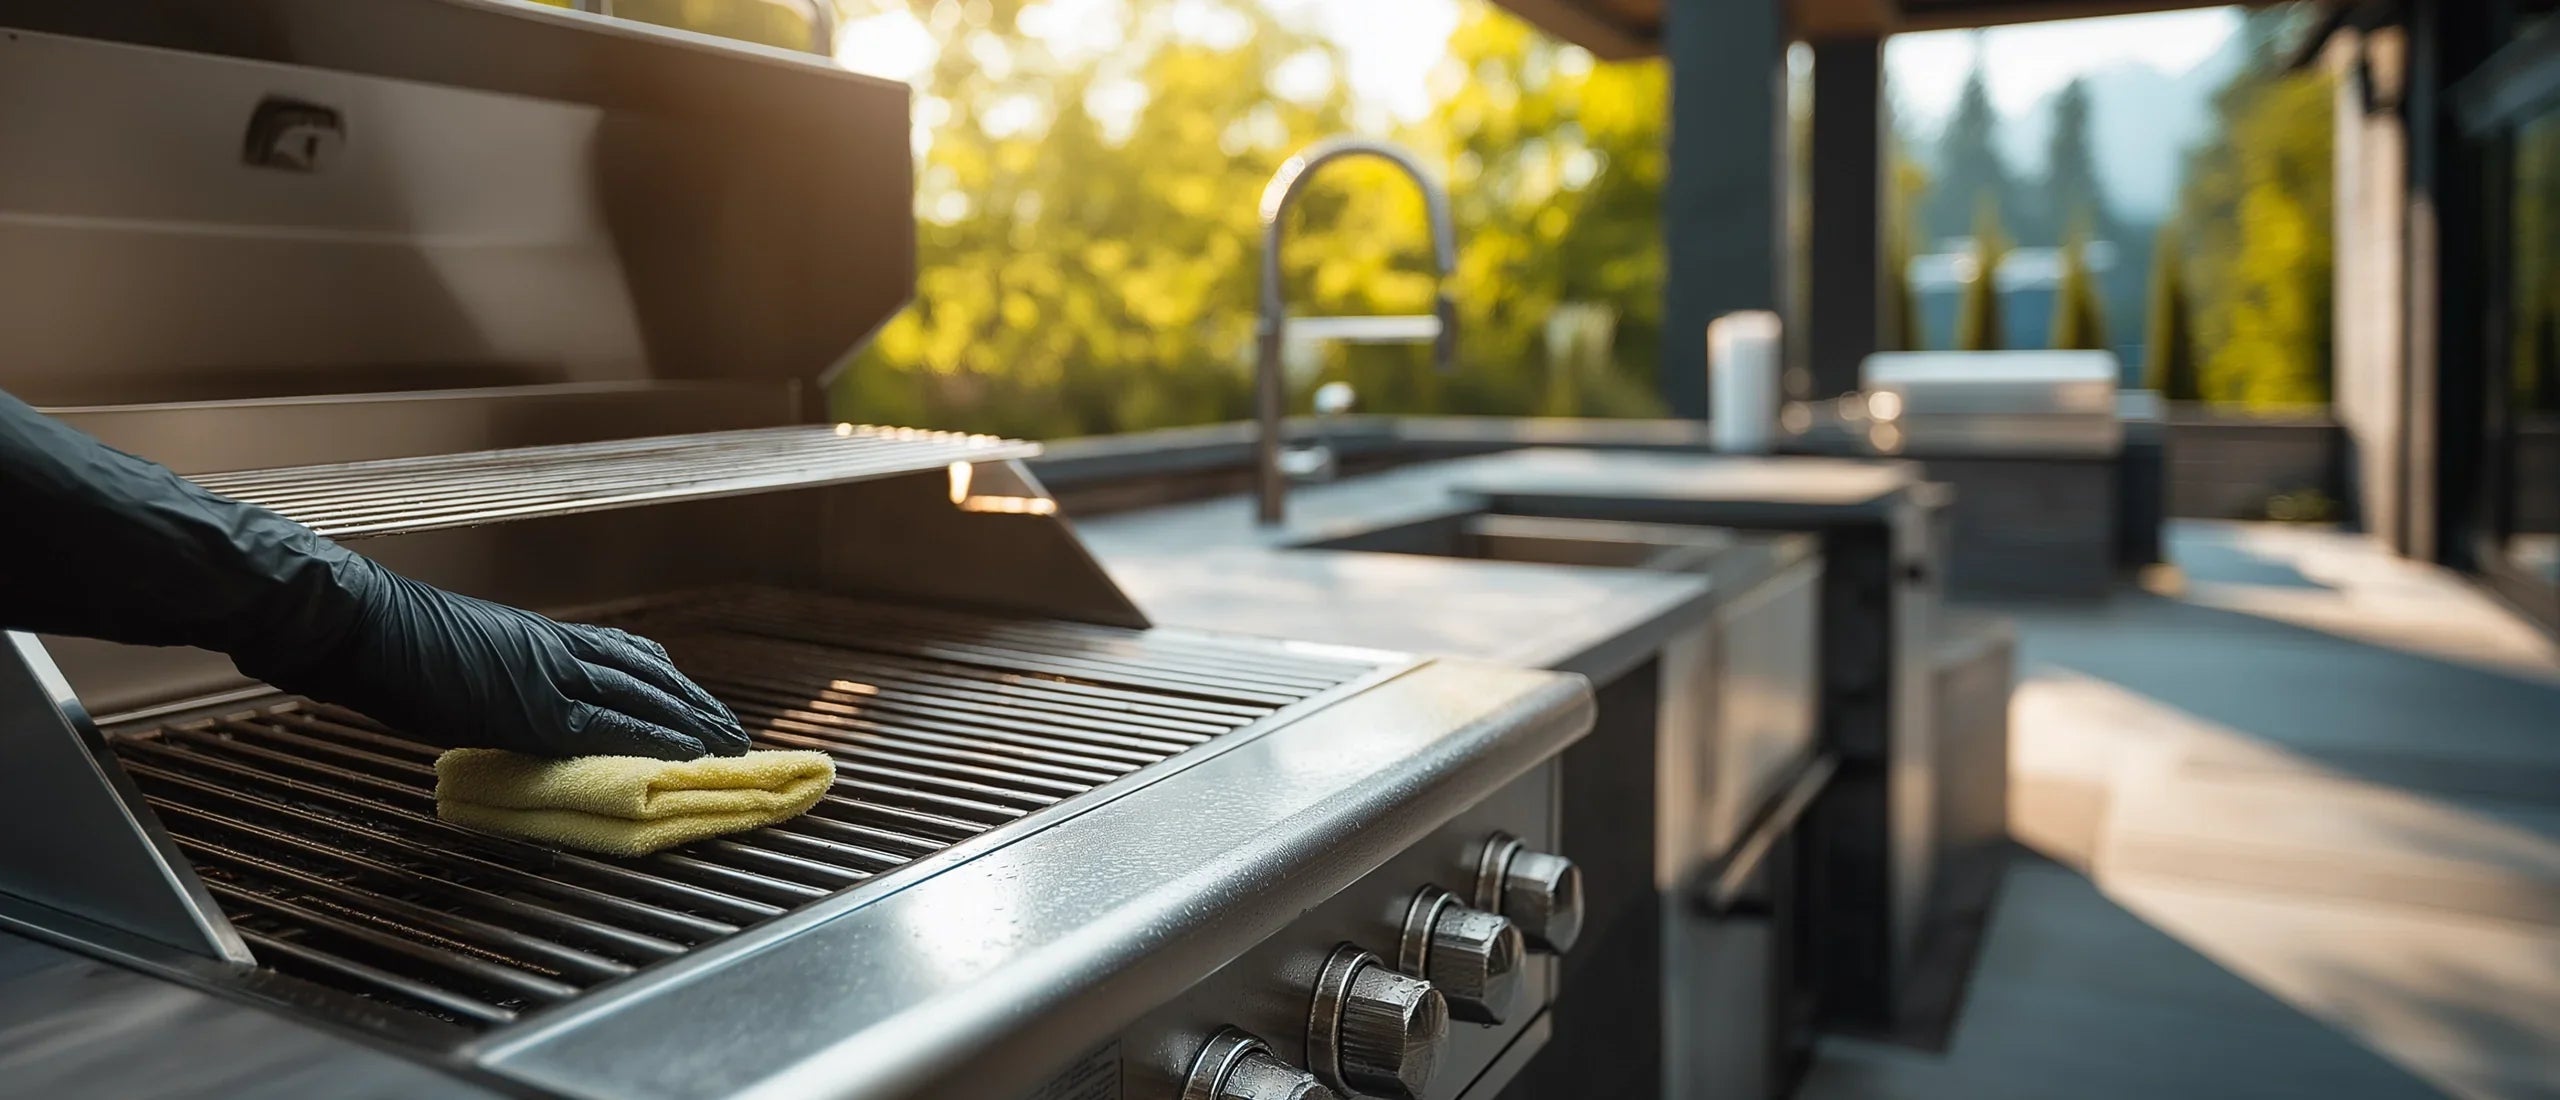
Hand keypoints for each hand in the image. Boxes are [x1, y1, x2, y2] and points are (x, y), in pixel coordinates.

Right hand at [244, 561, 749, 760]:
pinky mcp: (534, 706)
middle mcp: (559, 649)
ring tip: (730, 749)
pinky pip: (609, 726)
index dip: (670, 684)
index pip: (627, 657)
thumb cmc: (395, 644)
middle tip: (737, 735)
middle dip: (698, 707)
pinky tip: (685, 755)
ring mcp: (550, 674)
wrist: (360, 623)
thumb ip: (508, 682)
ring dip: (694, 724)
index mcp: (543, 637)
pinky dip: (653, 740)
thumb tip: (520, 710)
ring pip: (645, 698)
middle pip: (652, 676)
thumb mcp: (467, 660)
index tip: (700, 705)